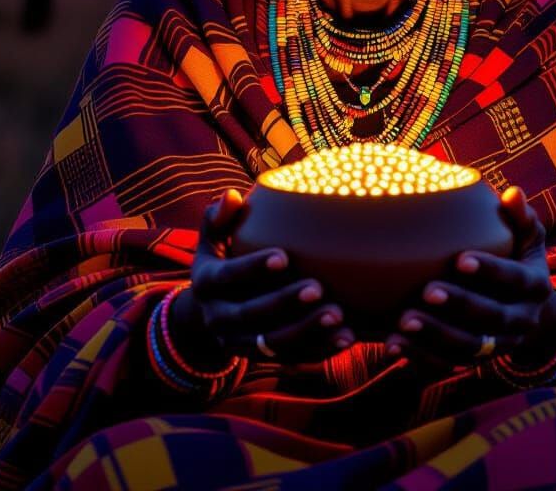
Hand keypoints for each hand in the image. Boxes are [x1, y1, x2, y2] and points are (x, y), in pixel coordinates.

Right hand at [170, 188, 355, 365]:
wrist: (211, 310)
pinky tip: (347, 337)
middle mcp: (219, 318)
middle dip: (284, 303)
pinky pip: (293, 359)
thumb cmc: (222, 256)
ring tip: (339, 315)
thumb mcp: (212, 237)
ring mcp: (241, 343)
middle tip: (318, 287)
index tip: (284, 256)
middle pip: (251, 315)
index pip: (227, 277)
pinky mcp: (264, 357)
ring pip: (274, 344)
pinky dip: (321, 351)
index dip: (253, 268)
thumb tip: (232, 196)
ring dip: (307, 332)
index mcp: (207, 283)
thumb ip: (219, 217)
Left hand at [384, 186, 555, 369]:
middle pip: (491, 318)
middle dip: (459, 306)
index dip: (490, 271)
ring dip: (435, 336)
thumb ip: (521, 217)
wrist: (533, 315)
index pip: (514, 280)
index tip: (460, 260)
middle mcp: (520, 321)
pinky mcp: (474, 361)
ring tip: (404, 321)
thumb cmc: (520, 260)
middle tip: (427, 292)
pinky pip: (447, 364)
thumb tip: (513, 193)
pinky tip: (393, 344)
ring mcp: (498, 345)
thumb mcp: (529, 238)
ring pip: (468, 347)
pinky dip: (420, 357)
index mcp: (534, 287)